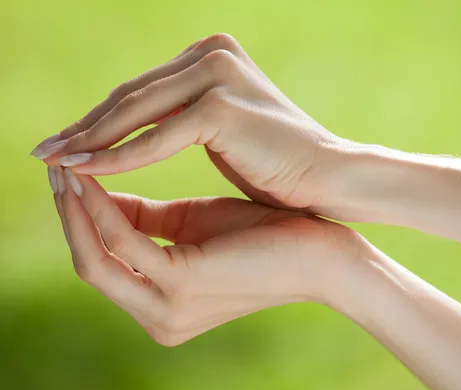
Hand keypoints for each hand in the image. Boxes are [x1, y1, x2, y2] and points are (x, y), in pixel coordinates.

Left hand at [33, 34, 358, 215]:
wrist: (330, 179)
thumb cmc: (278, 168)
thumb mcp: (220, 135)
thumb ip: (178, 121)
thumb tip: (132, 132)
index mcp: (211, 55)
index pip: (141, 89)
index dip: (100, 118)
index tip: (67, 144)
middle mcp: (211, 53)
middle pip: (130, 95)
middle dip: (84, 128)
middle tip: (44, 153)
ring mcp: (216, 75)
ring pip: (135, 112)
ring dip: (91, 141)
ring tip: (55, 165)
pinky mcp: (219, 106)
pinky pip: (157, 138)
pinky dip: (120, 157)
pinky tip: (86, 174)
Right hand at [47, 166, 359, 345]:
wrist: (320, 250)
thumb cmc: (262, 233)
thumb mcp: (193, 223)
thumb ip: (146, 218)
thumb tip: (100, 192)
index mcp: (160, 305)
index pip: (103, 262)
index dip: (81, 216)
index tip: (72, 172)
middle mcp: (158, 317)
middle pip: (89, 264)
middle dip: (68, 211)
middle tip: (57, 162)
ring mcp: (169, 307)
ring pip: (95, 259)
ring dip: (75, 208)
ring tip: (68, 162)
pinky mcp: (184, 285)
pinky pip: (126, 243)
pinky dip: (105, 208)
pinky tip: (97, 174)